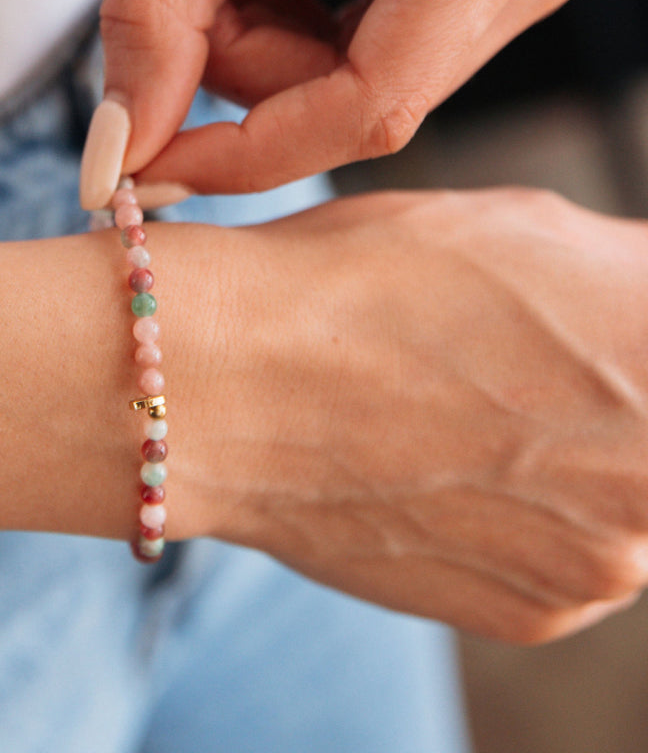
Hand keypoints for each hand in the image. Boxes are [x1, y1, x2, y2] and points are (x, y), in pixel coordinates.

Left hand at [80, 0, 598, 206]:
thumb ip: (159, 13)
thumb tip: (121, 146)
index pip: (367, 112)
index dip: (245, 156)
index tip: (146, 174)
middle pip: (342, 102)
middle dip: (242, 58)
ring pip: (342, 85)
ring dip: (262, 33)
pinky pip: (357, 51)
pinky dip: (292, 17)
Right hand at [166, 189, 647, 642]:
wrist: (239, 387)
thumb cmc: (366, 285)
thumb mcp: (530, 232)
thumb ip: (625, 279)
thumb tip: (641, 306)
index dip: (615, 340)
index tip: (580, 345)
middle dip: (607, 400)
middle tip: (523, 374)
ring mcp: (605, 565)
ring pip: (618, 503)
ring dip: (571, 465)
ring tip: (469, 424)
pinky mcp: (533, 615)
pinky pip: (559, 559)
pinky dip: (521, 521)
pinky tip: (443, 476)